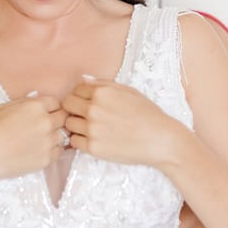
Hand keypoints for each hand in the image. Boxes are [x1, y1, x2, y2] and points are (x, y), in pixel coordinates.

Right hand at [0, 93, 66, 185]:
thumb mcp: (3, 107)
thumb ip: (24, 102)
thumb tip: (36, 100)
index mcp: (35, 107)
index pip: (56, 102)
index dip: (50, 106)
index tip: (45, 111)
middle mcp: (46, 122)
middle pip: (64, 117)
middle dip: (57, 119)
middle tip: (46, 125)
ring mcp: (48, 142)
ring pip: (64, 135)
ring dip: (55, 135)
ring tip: (41, 139)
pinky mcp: (47, 159)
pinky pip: (59, 151)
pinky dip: (53, 150)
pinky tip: (40, 150)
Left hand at [62, 79, 177, 166]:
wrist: (160, 140)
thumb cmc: (148, 114)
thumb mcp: (129, 91)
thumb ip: (104, 84)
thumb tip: (84, 80)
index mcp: (102, 93)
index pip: (76, 89)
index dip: (81, 95)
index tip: (88, 102)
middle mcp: (94, 109)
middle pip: (67, 105)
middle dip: (74, 108)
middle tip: (85, 114)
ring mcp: (92, 129)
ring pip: (68, 124)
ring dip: (76, 124)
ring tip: (90, 128)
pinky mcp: (93, 148)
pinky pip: (74, 141)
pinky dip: (80, 140)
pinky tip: (92, 139)